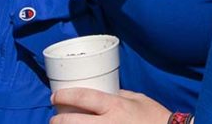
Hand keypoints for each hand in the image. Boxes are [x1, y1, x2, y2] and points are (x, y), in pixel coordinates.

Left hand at [49, 88, 171, 122]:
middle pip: (72, 121)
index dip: (65, 95)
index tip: (55, 96)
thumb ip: (120, 96)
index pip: (83, 97)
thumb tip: (105, 92)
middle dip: (58, 121)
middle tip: (55, 119)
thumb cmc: (156, 118)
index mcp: (116, 106)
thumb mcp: (138, 100)